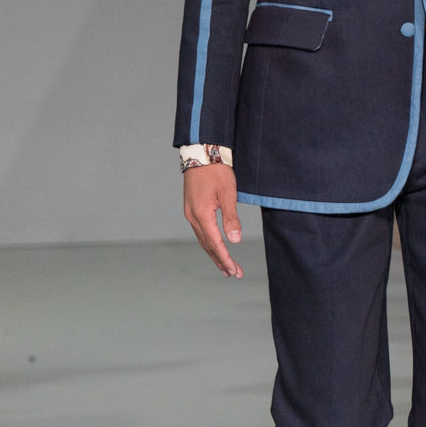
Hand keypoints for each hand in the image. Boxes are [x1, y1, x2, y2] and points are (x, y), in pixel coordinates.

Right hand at [183, 163, 243, 277]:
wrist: (201, 153)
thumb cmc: (216, 171)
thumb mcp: (228, 193)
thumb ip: (231, 218)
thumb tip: (234, 240)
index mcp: (202, 214)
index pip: (214, 243)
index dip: (225, 259)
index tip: (234, 270)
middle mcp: (193, 216)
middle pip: (207, 245)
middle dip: (221, 261)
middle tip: (234, 274)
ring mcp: (190, 213)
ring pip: (203, 240)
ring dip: (215, 254)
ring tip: (226, 267)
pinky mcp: (192, 208)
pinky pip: (200, 232)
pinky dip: (209, 243)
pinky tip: (215, 248)